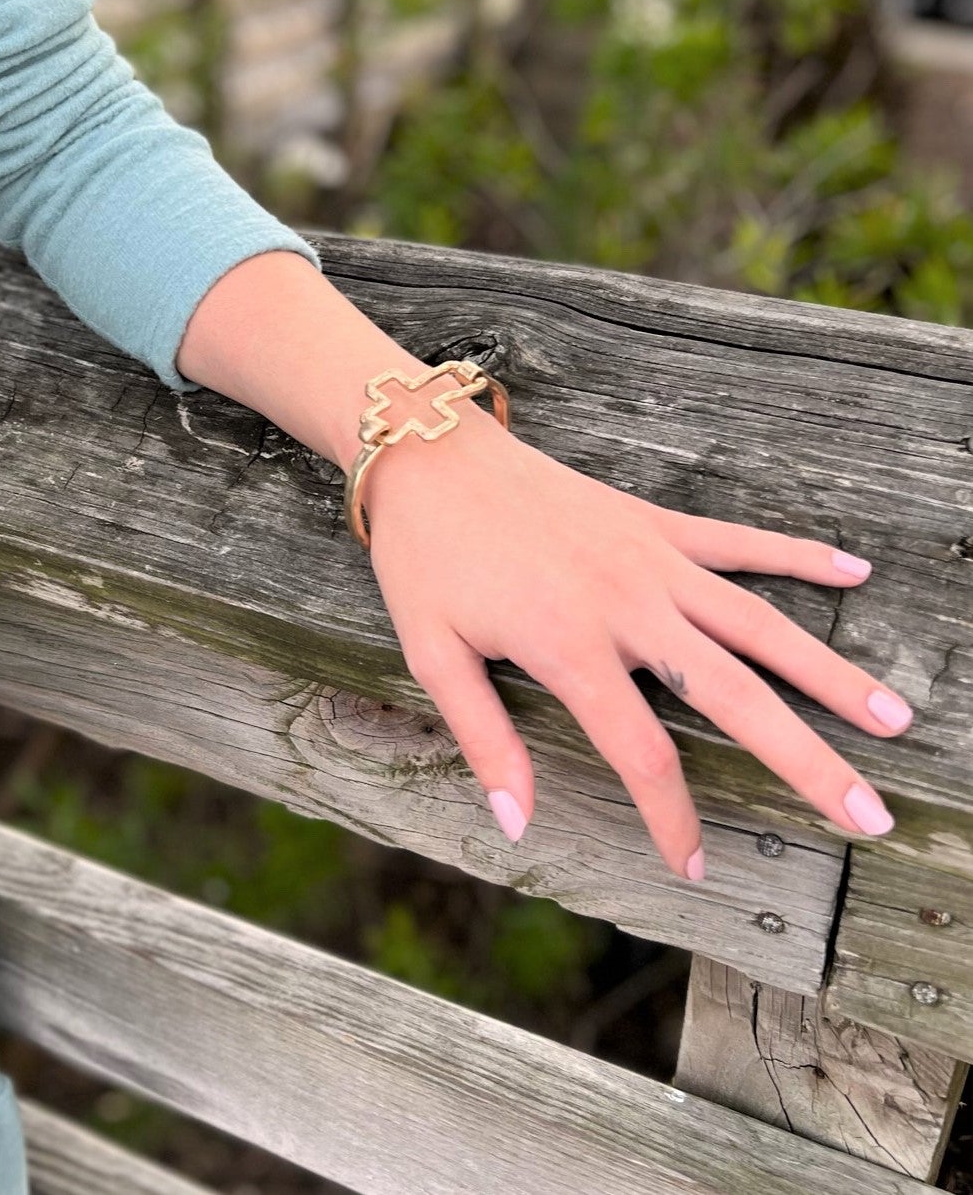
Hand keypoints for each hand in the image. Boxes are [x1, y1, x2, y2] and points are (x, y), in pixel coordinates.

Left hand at [360, 395, 912, 880]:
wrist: (431, 453)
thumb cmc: (428, 558)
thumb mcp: (432, 652)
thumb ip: (483, 739)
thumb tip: (516, 823)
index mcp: (571, 646)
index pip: (645, 753)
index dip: (673, 818)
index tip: (697, 867)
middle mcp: (628, 605)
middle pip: (736, 695)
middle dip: (807, 760)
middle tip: (869, 815)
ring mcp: (651, 559)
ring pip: (760, 622)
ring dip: (829, 670)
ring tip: (892, 717)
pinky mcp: (655, 523)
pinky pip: (740, 542)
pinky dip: (799, 554)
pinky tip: (857, 570)